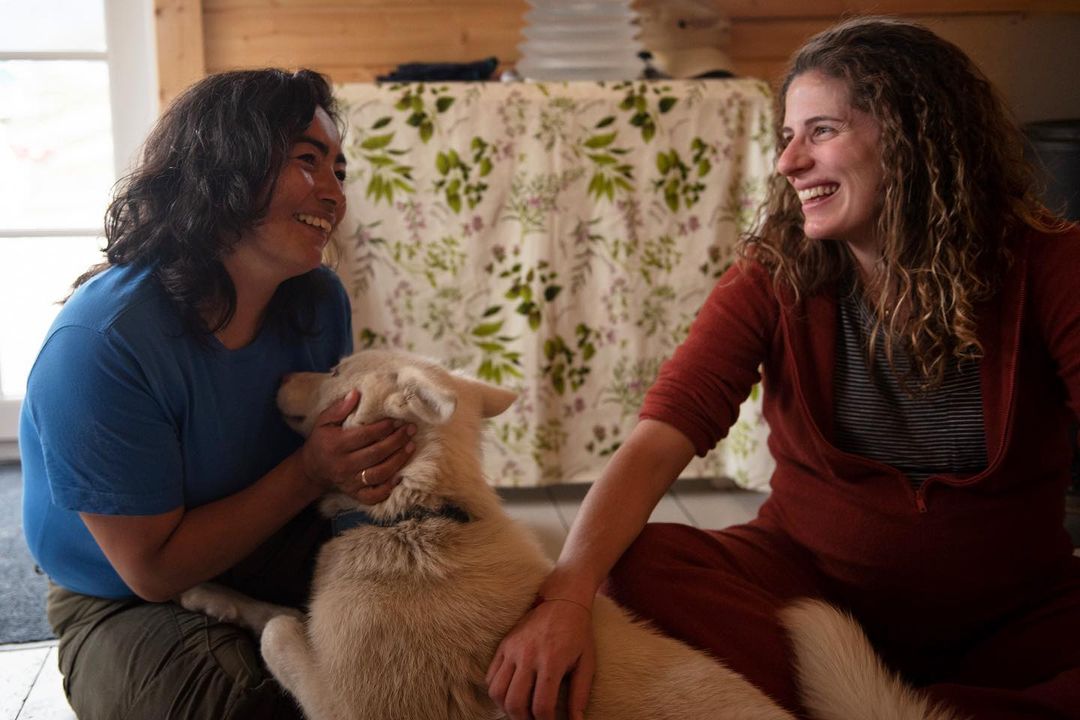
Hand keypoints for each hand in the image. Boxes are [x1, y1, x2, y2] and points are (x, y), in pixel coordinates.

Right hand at [298, 390, 415, 502]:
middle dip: (396, 441)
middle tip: (410, 430)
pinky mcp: (355, 494)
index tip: (397, 420)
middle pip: (376, 454)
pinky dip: (388, 488)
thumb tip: (356, 393)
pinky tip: (400, 475)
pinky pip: (374, 495)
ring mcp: (350, 482)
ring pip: (379, 473)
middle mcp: (344, 465)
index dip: (383, 428)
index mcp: (336, 445)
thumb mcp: (324, 421)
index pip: (365, 436)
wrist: (312, 469)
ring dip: (398, 460)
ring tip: (411, 446)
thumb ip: (339, 408)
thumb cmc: (322, 440)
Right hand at [486, 597, 595, 719]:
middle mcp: (528, 655)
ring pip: (497, 692)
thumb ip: (580, 694)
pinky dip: (497, 692)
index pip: (541, 706)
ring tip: (521, 711)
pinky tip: (511, 694)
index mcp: (552, 661)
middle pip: (515, 703)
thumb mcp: (587, 663)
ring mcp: (512, 649)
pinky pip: (490, 676)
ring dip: (507, 708)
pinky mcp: (504, 644)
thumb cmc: (579, 633)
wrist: (563, 599)